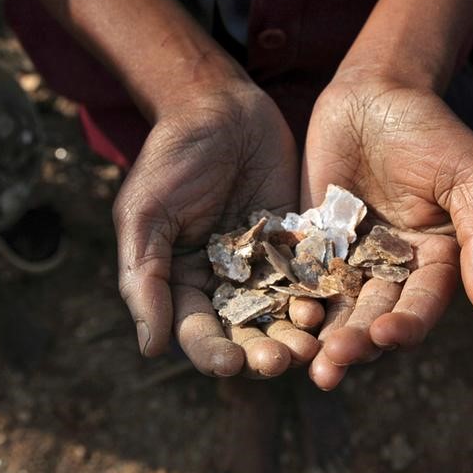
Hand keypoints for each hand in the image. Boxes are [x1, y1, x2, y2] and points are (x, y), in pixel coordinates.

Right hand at [114, 79, 317, 377]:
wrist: (219, 108)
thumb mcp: (145, 216)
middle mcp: (225, 280)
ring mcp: (263, 262)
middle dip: (261, 350)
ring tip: (311, 344)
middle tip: (281, 360)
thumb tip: (150, 348)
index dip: (212, 352)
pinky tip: (327, 305)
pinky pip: (308, 275)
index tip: (230, 364)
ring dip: (294, 332)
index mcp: (183, 281)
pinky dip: (317, 294)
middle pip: (245, 329)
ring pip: (281, 310)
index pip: (198, 330)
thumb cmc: (171, 159)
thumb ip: (145, 279)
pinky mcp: (295, 241)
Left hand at [302, 75, 472, 388]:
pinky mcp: (314, 240)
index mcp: (434, 259)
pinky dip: (294, 297)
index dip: (408, 323)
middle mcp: (392, 266)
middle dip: (357, 341)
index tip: (388, 335)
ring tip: (307, 361)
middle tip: (333, 365)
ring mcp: (350, 255)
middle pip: (376, 314)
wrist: (376, 92)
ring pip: (338, 305)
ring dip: (324, 335)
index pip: (422, 303)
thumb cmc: (432, 130)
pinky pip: (303, 274)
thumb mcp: (470, 177)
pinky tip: (281, 316)